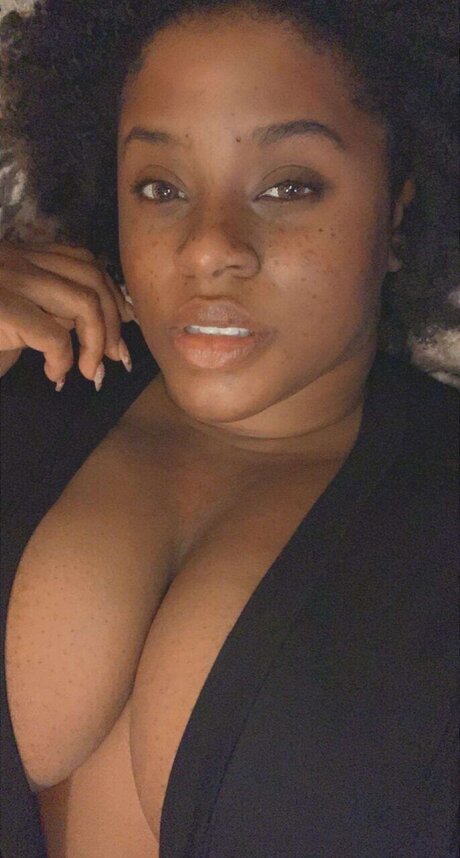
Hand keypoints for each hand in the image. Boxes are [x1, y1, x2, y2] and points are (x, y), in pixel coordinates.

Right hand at [0, 239, 135, 387]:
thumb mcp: (21, 312)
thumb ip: (53, 307)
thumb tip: (101, 326)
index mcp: (23, 254)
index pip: (84, 260)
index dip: (112, 293)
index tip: (125, 322)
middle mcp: (17, 258)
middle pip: (92, 277)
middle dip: (113, 321)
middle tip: (116, 356)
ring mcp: (9, 280)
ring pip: (84, 303)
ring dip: (96, 344)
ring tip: (90, 371)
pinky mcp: (2, 310)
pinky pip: (54, 337)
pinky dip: (62, 360)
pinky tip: (53, 373)